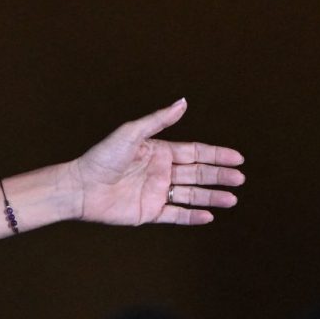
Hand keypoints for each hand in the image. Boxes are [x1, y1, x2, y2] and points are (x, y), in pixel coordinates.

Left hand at [69, 99, 244, 227]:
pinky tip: (209, 216)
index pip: (195, 153)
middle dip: (219, 176)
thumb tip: (183, 101)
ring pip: (191, 195)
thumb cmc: (101, 158)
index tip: (238, 158)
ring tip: (232, 199)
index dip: (216, 155)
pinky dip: (192, 216)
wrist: (79, 187)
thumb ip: (158, 120)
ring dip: (211, 197)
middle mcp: (160, 172)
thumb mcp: (131, 134)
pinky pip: (175, 215)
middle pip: (197, 174)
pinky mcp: (148, 212)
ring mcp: (155, 193)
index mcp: (158, 152)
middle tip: (240, 179)